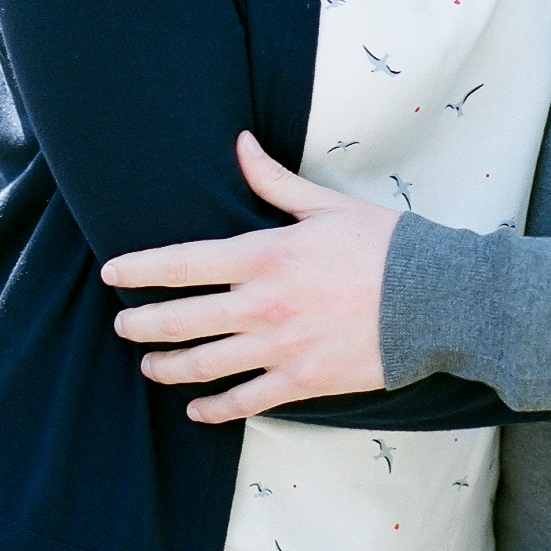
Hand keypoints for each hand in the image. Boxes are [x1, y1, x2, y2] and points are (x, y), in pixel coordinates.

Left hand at [102, 133, 402, 422]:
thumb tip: (239, 143)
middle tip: (122, 323)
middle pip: (178, 320)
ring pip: (202, 365)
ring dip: (166, 367)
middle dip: (140, 323)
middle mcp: (261, 304)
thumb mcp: (325, 204)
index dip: (139, 269)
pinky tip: (198, 407)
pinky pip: (244, 401)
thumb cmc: (383, 245)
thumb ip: (273, 180)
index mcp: (263, 255)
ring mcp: (278, 348)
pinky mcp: (301, 381)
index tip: (113, 272)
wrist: (437, 298)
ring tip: (149, 365)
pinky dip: (214, 407)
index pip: (181, 263)